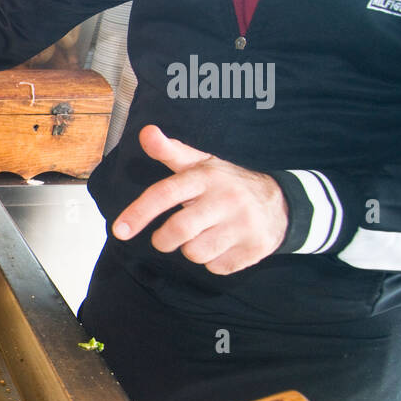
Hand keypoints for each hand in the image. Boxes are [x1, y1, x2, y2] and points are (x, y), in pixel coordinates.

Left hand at [111, 125, 288, 274]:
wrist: (281, 203)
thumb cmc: (227, 183)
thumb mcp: (201, 163)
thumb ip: (170, 151)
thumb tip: (147, 133)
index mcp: (206, 176)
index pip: (165, 194)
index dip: (139, 213)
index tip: (120, 230)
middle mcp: (226, 198)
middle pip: (178, 231)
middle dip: (164, 240)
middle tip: (167, 236)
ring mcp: (243, 224)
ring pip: (195, 253)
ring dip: (190, 250)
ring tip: (203, 234)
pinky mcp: (255, 248)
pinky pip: (216, 267)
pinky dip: (213, 261)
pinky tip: (223, 244)